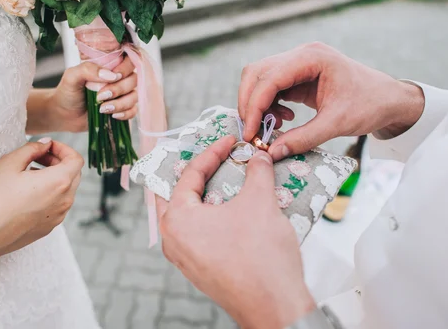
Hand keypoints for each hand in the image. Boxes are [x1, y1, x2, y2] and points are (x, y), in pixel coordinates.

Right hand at [0, 139, 83, 260]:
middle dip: (59, 162)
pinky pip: (56, 206)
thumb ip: (32, 149)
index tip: (45, 147)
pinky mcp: (46, 229)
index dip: (63, 148)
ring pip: (65, 192)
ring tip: (27, 174)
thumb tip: (45, 144)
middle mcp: (64, 202)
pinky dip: (48, 195)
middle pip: (73, 175)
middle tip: (36, 158)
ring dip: (53, 178)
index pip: (76, 160)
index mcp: (59, 183)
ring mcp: (56, 218)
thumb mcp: (9, 163)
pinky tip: (24, 194)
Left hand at [44, 56, 137, 132]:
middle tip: (101, 96)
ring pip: (134, 96)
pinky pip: (133, 111)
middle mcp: (119, 79)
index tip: (114, 77)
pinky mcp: (122, 110)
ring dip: (121, 103)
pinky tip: (112, 115)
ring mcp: (122, 95)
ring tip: (103, 109)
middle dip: (119, 89)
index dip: (126, 68)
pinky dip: (125, 114)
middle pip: (134, 80)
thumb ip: (88, 69)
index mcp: (109, 66)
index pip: (128, 60)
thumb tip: (111, 75)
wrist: (64, 114)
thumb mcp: (72, 76)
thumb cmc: (68, 92)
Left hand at [159, 136, 315, 328]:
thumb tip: (259, 157)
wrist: (274, 306)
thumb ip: (257, 172)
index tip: (229, 142)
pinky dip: (213, 218)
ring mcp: (185, 259)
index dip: (212, 152)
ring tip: (226, 181)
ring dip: (207, 196)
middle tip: (216, 158)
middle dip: (199, 174)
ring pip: (190, 216)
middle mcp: (173, 240)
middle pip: (181, 194)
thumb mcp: (260, 202)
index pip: (189, 175)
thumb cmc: (261, 257)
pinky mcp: (201, 271)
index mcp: (177, 219)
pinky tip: (232, 211)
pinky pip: (199, 235)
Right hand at [238, 42, 424, 159]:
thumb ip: (304, 138)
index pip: (270, 78)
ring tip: (272, 128)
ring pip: (260, 79)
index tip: (251, 132)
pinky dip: (268, 106)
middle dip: (250, 103)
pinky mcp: (298, 75)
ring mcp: (298, 63)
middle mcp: (301, 55)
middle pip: (257, 73)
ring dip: (258, 105)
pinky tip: (282, 121)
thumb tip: (272, 153)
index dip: (254, 106)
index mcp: (312, 58)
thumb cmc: (370, 105)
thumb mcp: (337, 124)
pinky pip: (271, 88)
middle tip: (252, 131)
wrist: (389, 100)